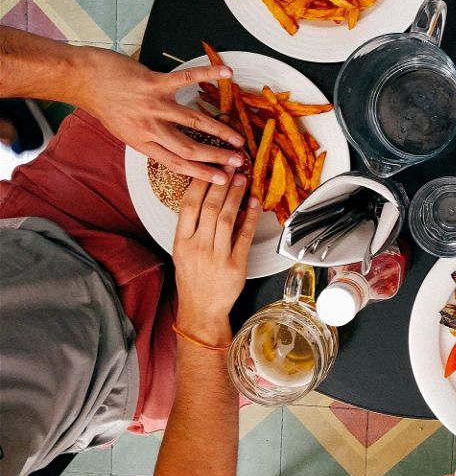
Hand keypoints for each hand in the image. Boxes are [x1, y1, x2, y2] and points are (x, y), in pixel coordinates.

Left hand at [76, 47, 246, 183]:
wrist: (83, 79)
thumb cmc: (104, 104)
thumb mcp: (124, 131)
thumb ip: (149, 139)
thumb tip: (172, 147)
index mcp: (142, 143)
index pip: (177, 163)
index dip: (202, 173)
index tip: (222, 179)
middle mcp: (149, 128)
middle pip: (189, 148)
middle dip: (217, 157)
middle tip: (238, 161)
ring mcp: (153, 105)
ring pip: (193, 121)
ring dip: (219, 130)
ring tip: (238, 137)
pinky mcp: (154, 83)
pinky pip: (186, 79)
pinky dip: (208, 74)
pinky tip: (227, 73)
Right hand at [172, 172, 259, 345]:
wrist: (201, 310)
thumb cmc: (193, 279)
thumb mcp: (183, 251)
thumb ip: (192, 227)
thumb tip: (209, 197)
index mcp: (181, 242)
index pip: (188, 205)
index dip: (200, 183)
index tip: (210, 167)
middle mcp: (197, 247)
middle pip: (210, 208)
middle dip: (221, 183)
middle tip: (231, 165)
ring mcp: (217, 256)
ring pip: (227, 218)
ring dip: (236, 196)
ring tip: (242, 179)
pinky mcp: (235, 265)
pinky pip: (245, 236)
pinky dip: (251, 217)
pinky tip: (255, 203)